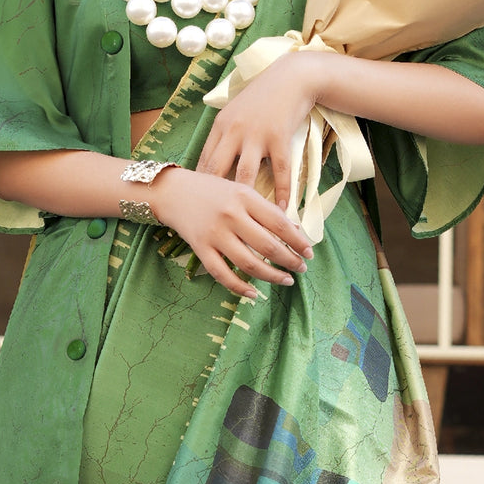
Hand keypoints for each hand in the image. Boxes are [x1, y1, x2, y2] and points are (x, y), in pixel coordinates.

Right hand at [152, 166, 313, 298]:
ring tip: (286, 280)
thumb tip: (294, 231)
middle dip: (289, 261)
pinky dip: (240, 287)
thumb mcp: (241, 191)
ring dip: (271, 276)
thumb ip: (265, 209)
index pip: (279, 223)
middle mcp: (231, 215)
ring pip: (248, 263)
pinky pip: (222, 274)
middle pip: (267, 246)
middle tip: (301, 269)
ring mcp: (215, 234)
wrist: (174, 191)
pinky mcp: (200, 248)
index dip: (298, 241)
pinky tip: (254, 293)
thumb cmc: (212, 190)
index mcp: (245, 197)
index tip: (309, 252)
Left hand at [198, 52, 321, 211]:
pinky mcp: (279, 138)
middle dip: (212, 198)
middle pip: (217, 171)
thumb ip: (224, 135)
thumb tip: (212, 163)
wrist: (292, 78)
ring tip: (244, 225)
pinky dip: (281, 193)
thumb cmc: (263, 97)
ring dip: (245, 202)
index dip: (199, 187)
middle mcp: (234, 131)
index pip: (204, 161)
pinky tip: (282, 210)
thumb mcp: (235, 112)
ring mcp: (256, 135)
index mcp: (220, 126)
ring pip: (245, 175)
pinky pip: (279, 171)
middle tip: (212, 222)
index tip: (196, 207)